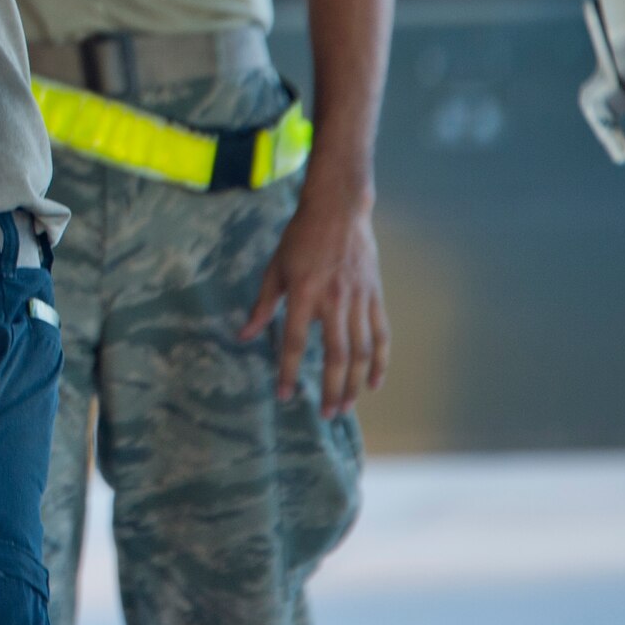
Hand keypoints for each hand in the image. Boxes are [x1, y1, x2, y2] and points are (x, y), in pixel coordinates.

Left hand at [238, 185, 389, 417]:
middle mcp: (333, 300)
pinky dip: (379, 361)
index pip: (293, 341)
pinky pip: (380, 335)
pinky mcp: (374, 297)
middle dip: (330, 388)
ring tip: (345, 406)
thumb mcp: (275, 268)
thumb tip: (243, 335)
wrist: (338, 211)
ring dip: (354, 382)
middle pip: (334, 355)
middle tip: (325, 414)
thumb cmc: (300, 239)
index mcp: (303, 292)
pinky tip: (374, 382)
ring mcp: (358, 299)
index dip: (287, 370)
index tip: (283, 394)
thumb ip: (262, 305)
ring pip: (360, 350)